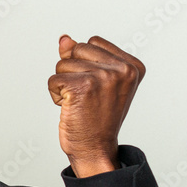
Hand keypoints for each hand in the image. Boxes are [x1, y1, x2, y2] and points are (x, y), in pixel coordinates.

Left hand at [48, 34, 144, 176]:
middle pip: (76, 49)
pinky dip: (55, 94)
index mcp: (132, 66)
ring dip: (63, 84)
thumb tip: (64, 39)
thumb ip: (81, 56)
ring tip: (80, 102)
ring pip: (62, 64)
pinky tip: (71, 108)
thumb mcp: (96, 81)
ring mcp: (104, 77)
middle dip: (72, 71)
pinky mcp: (83, 86)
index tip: (97, 87)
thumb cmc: (96, 117)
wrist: (95, 148)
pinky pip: (54, 79)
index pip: (92, 42)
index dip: (85, 63)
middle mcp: (122, 69)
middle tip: (86, 96)